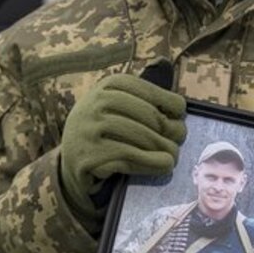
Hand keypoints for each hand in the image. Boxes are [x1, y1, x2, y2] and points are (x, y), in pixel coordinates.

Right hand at [59, 74, 186, 227]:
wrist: (72, 161)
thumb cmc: (104, 133)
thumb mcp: (117, 107)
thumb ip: (144, 100)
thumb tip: (181, 107)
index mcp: (107, 86)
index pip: (147, 91)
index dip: (169, 103)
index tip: (180, 115)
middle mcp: (96, 103)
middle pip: (148, 115)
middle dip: (170, 129)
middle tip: (179, 140)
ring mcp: (90, 129)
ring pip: (142, 137)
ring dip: (164, 149)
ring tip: (174, 157)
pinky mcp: (90, 155)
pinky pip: (130, 157)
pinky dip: (151, 163)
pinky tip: (164, 166)